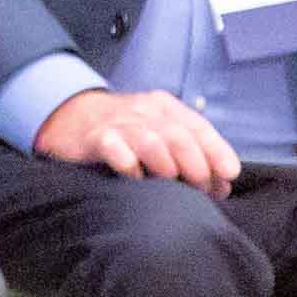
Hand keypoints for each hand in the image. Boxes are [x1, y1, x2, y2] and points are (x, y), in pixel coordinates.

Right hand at [35, 88, 240, 194]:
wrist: (67, 115)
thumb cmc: (122, 131)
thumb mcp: (157, 132)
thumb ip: (190, 155)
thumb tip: (222, 185)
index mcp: (164, 107)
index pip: (198, 126)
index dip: (217, 151)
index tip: (229, 174)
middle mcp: (143, 111)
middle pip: (178, 136)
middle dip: (196, 166)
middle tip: (201, 189)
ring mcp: (118, 123)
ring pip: (151, 142)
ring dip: (167, 167)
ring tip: (170, 184)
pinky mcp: (95, 138)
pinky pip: (116, 151)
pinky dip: (130, 167)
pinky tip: (136, 179)